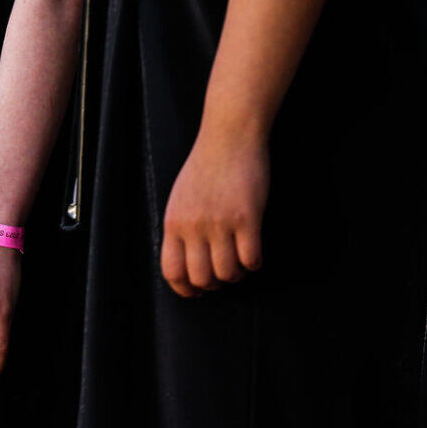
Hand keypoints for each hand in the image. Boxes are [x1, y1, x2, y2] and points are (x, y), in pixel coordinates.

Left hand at [161, 125, 267, 297]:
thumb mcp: (180, 199)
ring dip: (238, 274)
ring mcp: (220, 222)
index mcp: (173, 222)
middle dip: (216, 283)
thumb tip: (188, 261)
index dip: (186, 289)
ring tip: (241, 261)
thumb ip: (182, 228)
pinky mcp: (246, 218)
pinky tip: (254, 252)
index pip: (172, 271)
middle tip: (225, 272)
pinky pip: (251, 259)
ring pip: (228, 273)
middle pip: (202, 279)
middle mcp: (193, 226)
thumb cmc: (206, 166)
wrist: (229, 137)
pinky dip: (255, 263)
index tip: (198, 290)